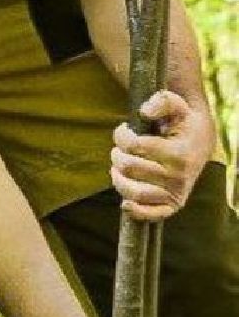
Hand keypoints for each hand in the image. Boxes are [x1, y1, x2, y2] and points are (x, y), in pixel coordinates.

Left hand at [110, 90, 213, 220]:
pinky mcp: (172, 205)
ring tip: (119, 167)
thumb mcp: (176, 105)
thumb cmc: (181, 123)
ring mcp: (175, 192)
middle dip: (117, 153)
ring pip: (133, 192)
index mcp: (179, 153)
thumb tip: (145, 111)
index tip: (124, 130)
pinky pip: (151, 215)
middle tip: (120, 148)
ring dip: (117, 177)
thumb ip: (161, 101)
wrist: (199, 143)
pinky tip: (125, 202)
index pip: (134, 146)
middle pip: (128, 167)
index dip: (121, 135)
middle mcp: (178, 176)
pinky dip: (135, 211)